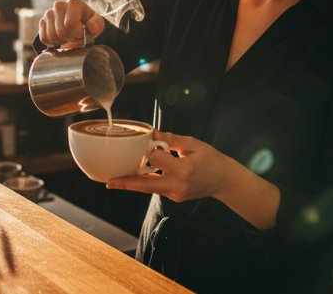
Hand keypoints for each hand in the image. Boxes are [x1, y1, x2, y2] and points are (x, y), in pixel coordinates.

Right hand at [38, 0, 105, 47]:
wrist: (80, 25)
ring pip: (51, 37)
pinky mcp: (42, 22)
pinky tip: (60, 38)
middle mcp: (59, 5)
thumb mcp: (97, 24)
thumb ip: (97, 25)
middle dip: (70, 39)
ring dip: (62, 42)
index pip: (70, 24)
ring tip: (68, 36)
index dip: (77, 34)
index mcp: (74, 3)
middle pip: (61, 32)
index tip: (83, 34)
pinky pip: (44, 39)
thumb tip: (91, 27)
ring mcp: (49, 13)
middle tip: (76, 36)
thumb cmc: (89, 23)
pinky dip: (52, 43)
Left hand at [105, 131, 233, 202]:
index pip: (157, 159)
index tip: (150, 143)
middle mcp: (178, 185)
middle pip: (146, 184)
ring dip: (132, 184)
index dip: (151, 150)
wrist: (224, 180)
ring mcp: (176, 194)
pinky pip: (157, 189)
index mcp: (184, 170)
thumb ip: (172, 140)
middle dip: (127, 183)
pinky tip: (133, 178)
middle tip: (109, 183)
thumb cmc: (210, 158)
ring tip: (113, 182)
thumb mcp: (193, 144)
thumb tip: (153, 134)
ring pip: (149, 189)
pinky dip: (146, 182)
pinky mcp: (175, 197)